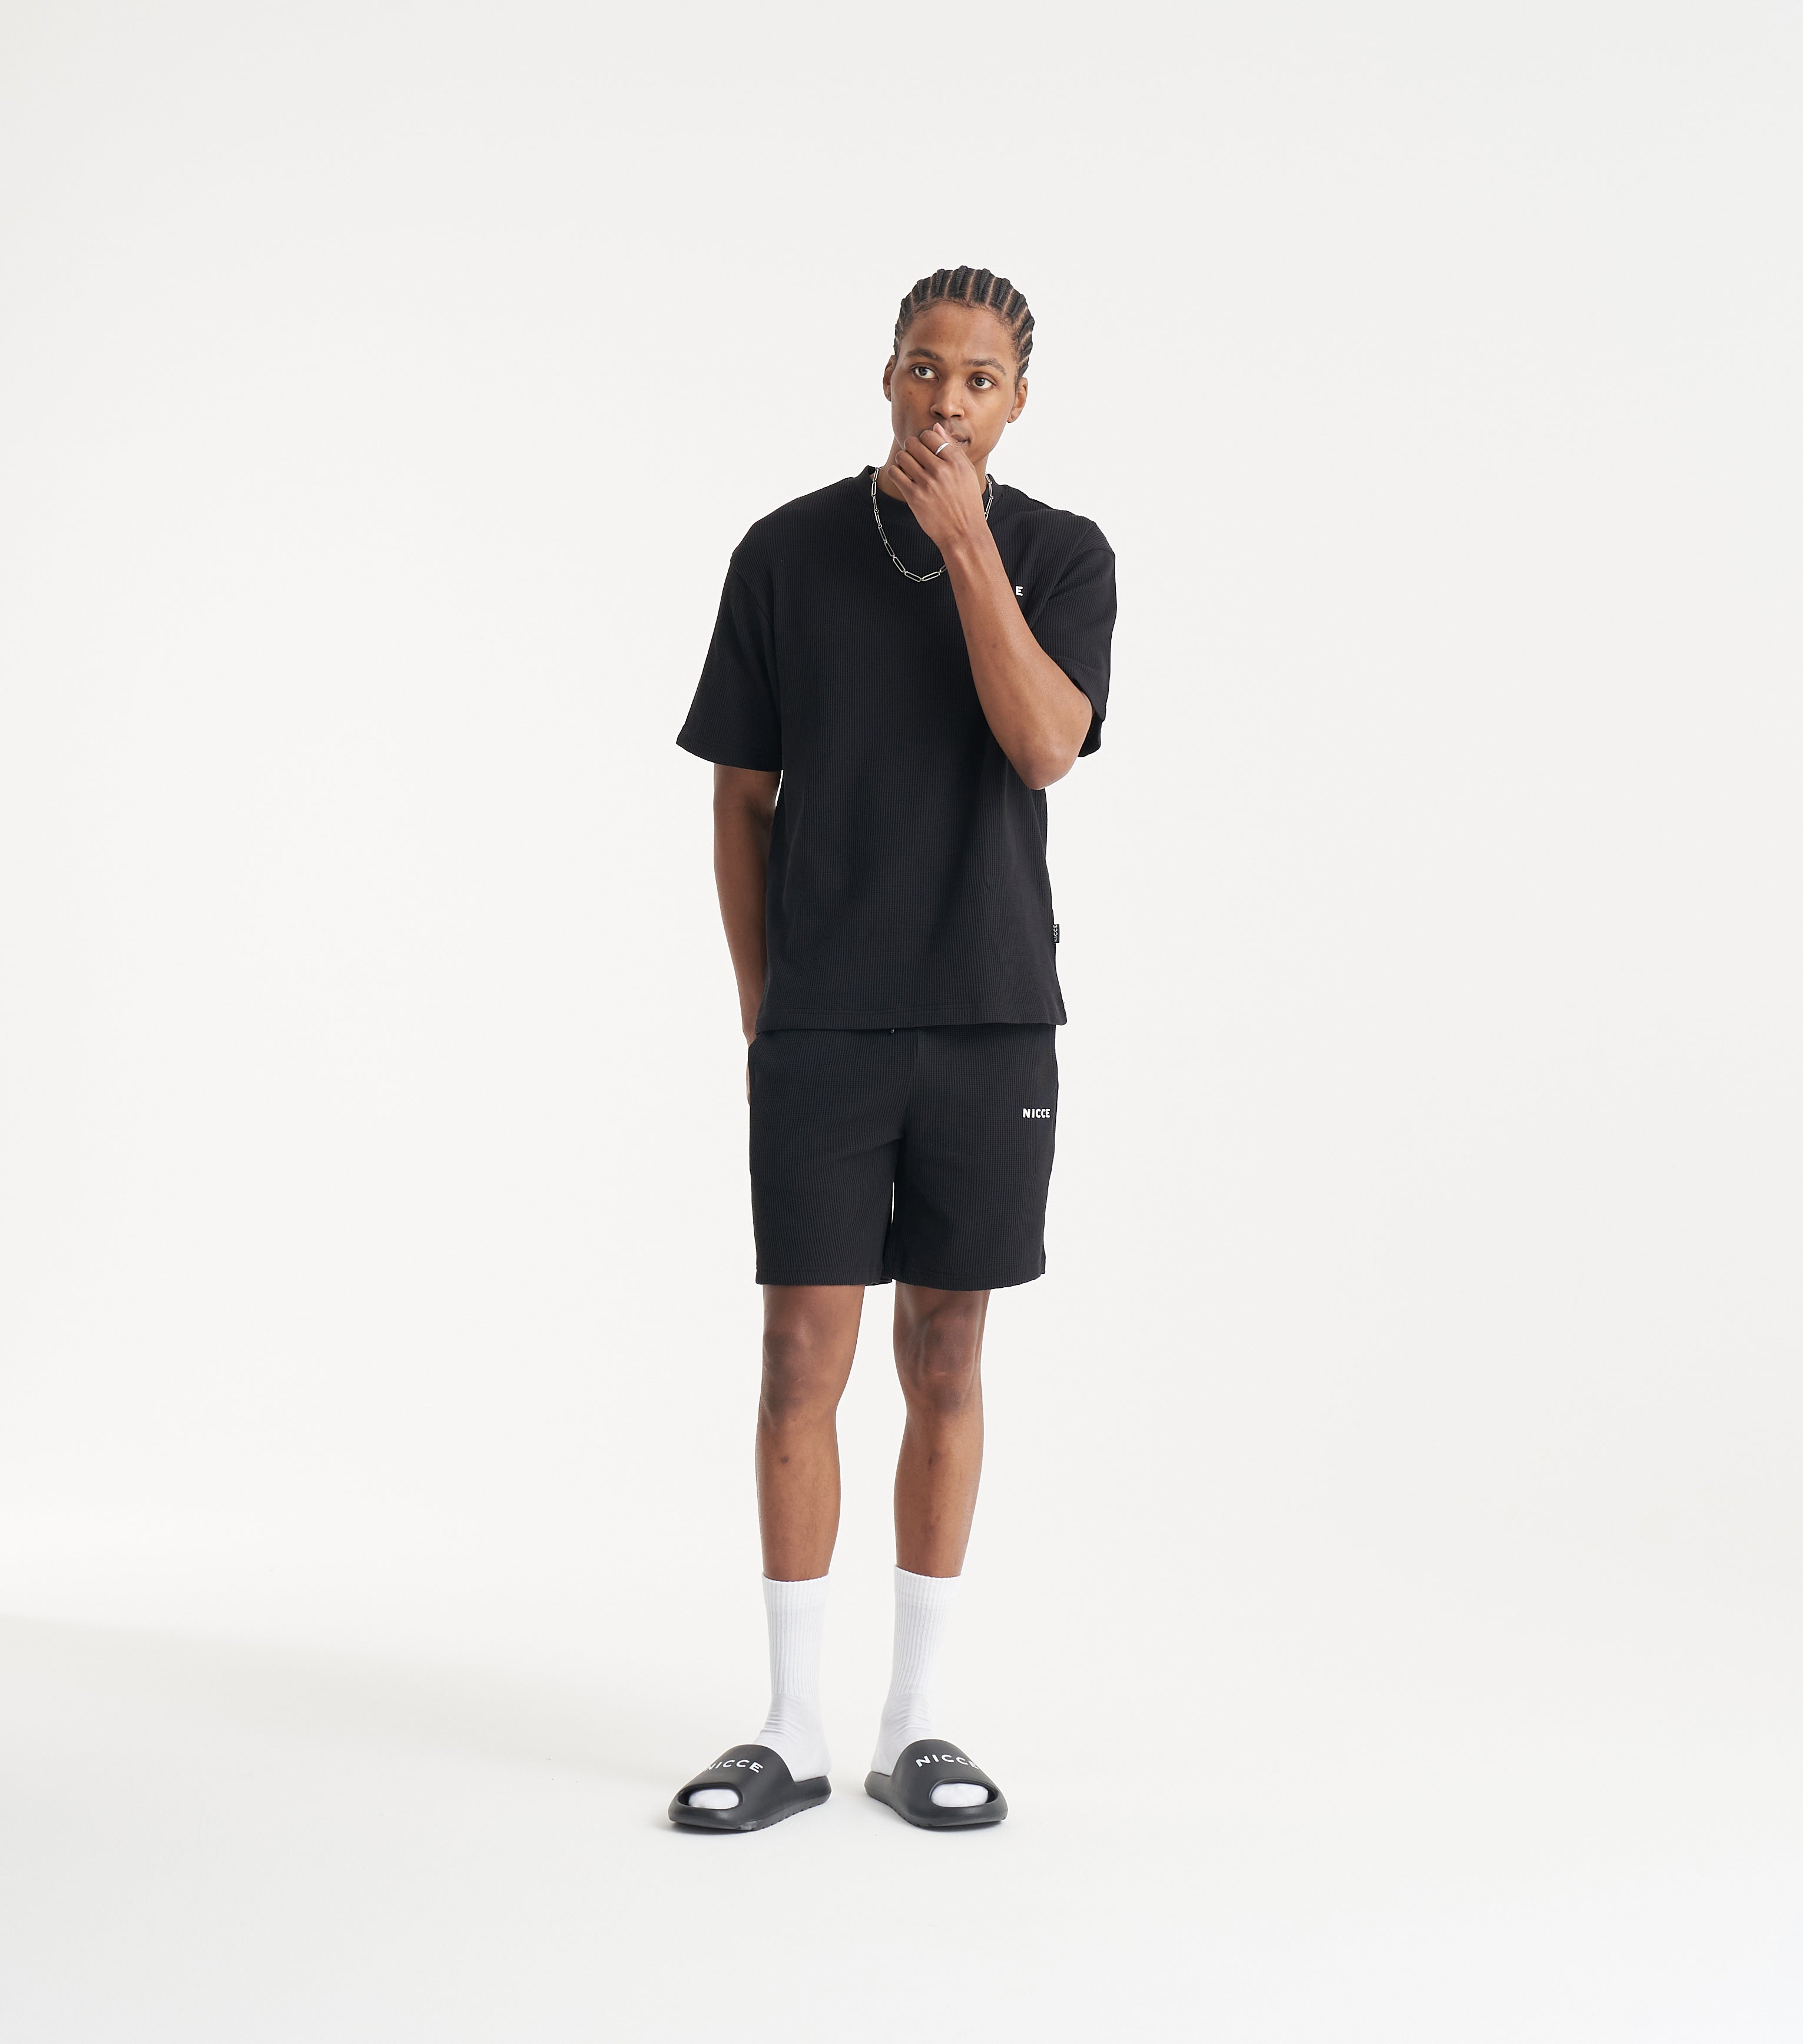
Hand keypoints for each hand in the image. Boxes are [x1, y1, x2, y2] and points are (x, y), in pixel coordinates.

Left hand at [881, 424, 990, 555]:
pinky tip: (903, 477)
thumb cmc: (966, 501)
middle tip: (914, 456)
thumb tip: (935, 427)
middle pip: (913, 443)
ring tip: (909, 468)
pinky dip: (895, 472)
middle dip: (911, 447)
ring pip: (902, 456)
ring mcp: (926, 483)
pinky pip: (895, 473)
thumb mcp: (967, 472)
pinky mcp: (914, 496)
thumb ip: (952, 448)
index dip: (924, 438)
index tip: (925, 448)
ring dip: (903, 459)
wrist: (963, 532)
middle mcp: (941, 470)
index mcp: (955, 462)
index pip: (930, 435)